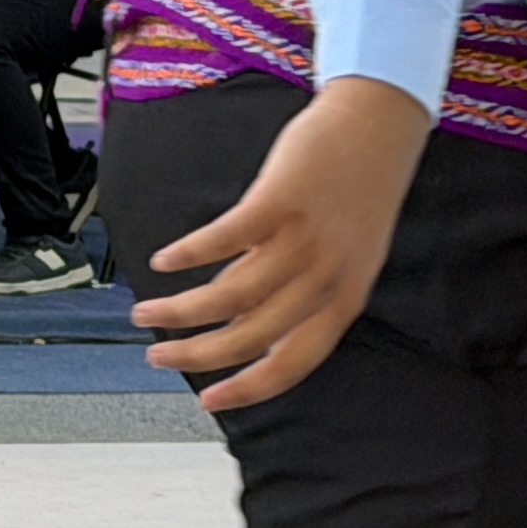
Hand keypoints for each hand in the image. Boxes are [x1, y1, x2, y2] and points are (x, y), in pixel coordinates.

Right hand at [131, 75, 427, 411]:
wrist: (380, 125)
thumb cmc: (361, 189)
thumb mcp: (344, 255)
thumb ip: (297, 289)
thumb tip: (238, 312)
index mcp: (344, 299)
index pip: (293, 363)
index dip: (248, 389)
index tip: (210, 402)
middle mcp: (324, 277)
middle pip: (250, 335)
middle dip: (197, 354)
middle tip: (158, 356)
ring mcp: (302, 239)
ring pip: (230, 294)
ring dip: (181, 310)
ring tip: (147, 311)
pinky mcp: (279, 200)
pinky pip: (225, 239)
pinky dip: (190, 255)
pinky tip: (164, 261)